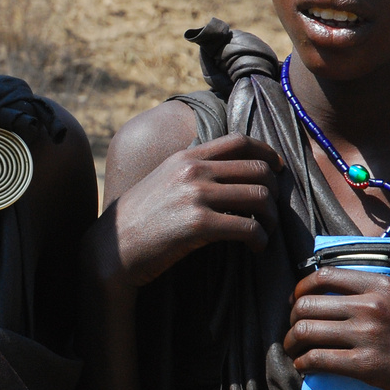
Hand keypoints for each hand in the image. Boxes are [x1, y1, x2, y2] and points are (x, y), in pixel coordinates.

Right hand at [91, 134, 281, 292]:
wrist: (112, 248)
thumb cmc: (139, 219)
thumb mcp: (162, 180)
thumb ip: (191, 170)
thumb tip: (228, 172)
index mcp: (185, 157)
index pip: (239, 141)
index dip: (267, 153)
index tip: (277, 169)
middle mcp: (193, 170)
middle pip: (258, 169)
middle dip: (275, 190)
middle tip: (271, 210)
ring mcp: (196, 196)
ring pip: (259, 196)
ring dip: (271, 218)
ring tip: (265, 231)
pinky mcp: (199, 225)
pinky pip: (249, 227)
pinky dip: (260, 239)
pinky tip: (256, 247)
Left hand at [284, 267, 389, 389]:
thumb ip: (378, 289)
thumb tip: (342, 285)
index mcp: (381, 285)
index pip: (323, 276)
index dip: (301, 288)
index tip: (296, 300)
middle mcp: (371, 306)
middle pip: (307, 304)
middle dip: (291, 317)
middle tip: (293, 328)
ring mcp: (368, 335)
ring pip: (306, 331)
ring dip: (292, 341)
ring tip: (294, 348)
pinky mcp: (366, 365)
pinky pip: (318, 359)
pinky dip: (303, 363)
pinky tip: (304, 366)